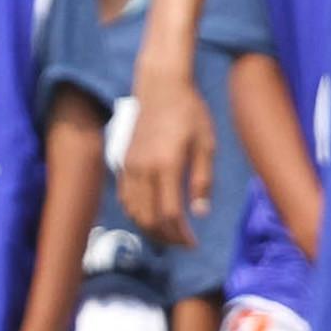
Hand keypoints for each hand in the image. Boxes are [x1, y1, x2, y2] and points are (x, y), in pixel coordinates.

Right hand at [122, 64, 212, 247]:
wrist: (160, 87)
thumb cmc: (189, 112)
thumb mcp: (206, 144)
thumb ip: (202, 180)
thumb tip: (200, 213)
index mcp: (166, 165)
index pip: (170, 213)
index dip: (181, 235)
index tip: (194, 243)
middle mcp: (144, 169)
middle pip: (149, 219)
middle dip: (166, 237)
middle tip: (182, 243)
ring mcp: (130, 166)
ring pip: (134, 212)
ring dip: (150, 229)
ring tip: (168, 234)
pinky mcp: (124, 162)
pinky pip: (125, 198)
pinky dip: (136, 214)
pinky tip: (150, 216)